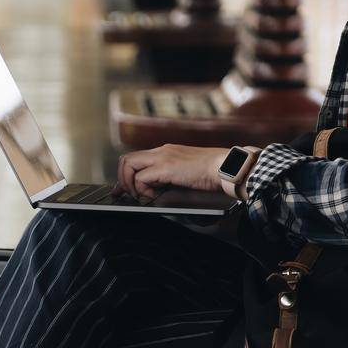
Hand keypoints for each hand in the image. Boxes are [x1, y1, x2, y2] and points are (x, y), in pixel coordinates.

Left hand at [114, 145, 228, 200]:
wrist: (227, 167)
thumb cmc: (213, 173)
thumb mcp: (186, 174)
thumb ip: (170, 179)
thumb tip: (158, 193)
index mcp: (166, 152)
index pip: (135, 158)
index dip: (124, 175)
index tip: (120, 190)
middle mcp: (162, 151)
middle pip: (126, 159)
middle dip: (122, 179)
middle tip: (127, 195)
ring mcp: (163, 157)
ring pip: (128, 165)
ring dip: (130, 184)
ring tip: (142, 196)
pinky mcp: (166, 167)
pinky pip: (141, 178)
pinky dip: (142, 190)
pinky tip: (154, 196)